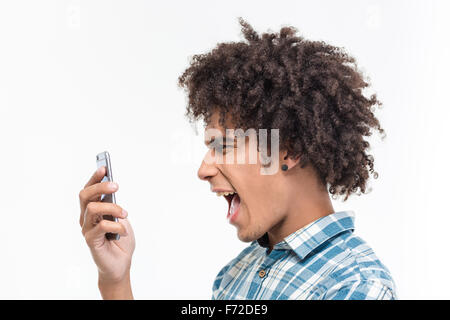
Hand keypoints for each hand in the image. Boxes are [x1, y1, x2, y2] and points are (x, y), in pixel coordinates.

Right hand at [79, 166, 135, 292]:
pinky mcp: (91, 240)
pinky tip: (124, 231)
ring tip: (125, 213)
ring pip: (93, 208)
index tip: (104, 167)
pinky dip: (117, 226)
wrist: (121, 264)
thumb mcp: (121, 218)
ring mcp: (87, 229)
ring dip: (112, 208)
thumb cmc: (121, 240)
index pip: (88, 190)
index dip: (94, 178)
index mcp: (92, 210)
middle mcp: (86, 218)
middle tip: (116, 186)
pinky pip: (102, 226)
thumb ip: (114, 205)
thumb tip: (112, 189)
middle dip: (100, 186)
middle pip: (85, 195)